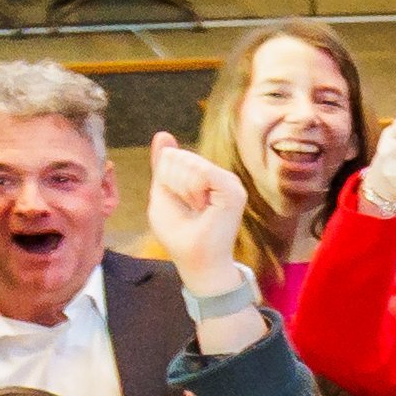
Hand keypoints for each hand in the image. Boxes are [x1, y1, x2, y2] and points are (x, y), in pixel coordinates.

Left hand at [142, 136, 249, 272]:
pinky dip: (193, 191)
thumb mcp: (163, 193)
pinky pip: (202, 172)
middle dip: (173, 184)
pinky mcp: (232, 190)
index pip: (171, 156)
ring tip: (197, 210)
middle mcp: (219, 175)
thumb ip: (162, 166)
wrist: (196, 260)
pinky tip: (202, 207)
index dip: (165, 180)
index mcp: (204, 176)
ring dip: (182, 190)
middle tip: (189, 208)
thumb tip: (162, 134)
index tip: (180, 204)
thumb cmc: (180, 233)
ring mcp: (228, 181)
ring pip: (188, 163)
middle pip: (178, 157)